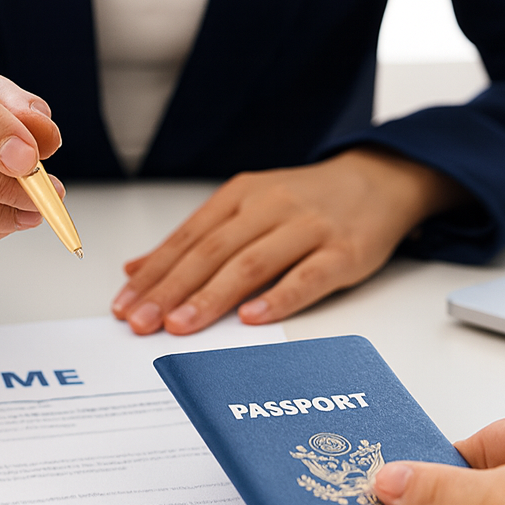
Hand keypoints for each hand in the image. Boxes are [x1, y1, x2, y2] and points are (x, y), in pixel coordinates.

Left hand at [110, 148, 466, 334]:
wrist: (379, 180)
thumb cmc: (307, 200)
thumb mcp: (246, 207)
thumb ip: (196, 240)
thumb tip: (137, 269)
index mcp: (241, 195)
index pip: (187, 238)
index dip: (154, 273)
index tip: (124, 304)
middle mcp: (270, 207)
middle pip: (212, 252)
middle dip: (172, 289)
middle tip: (142, 322)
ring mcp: (309, 228)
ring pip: (252, 264)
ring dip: (212, 297)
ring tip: (181, 325)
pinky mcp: (344, 252)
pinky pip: (308, 277)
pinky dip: (279, 298)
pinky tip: (252, 318)